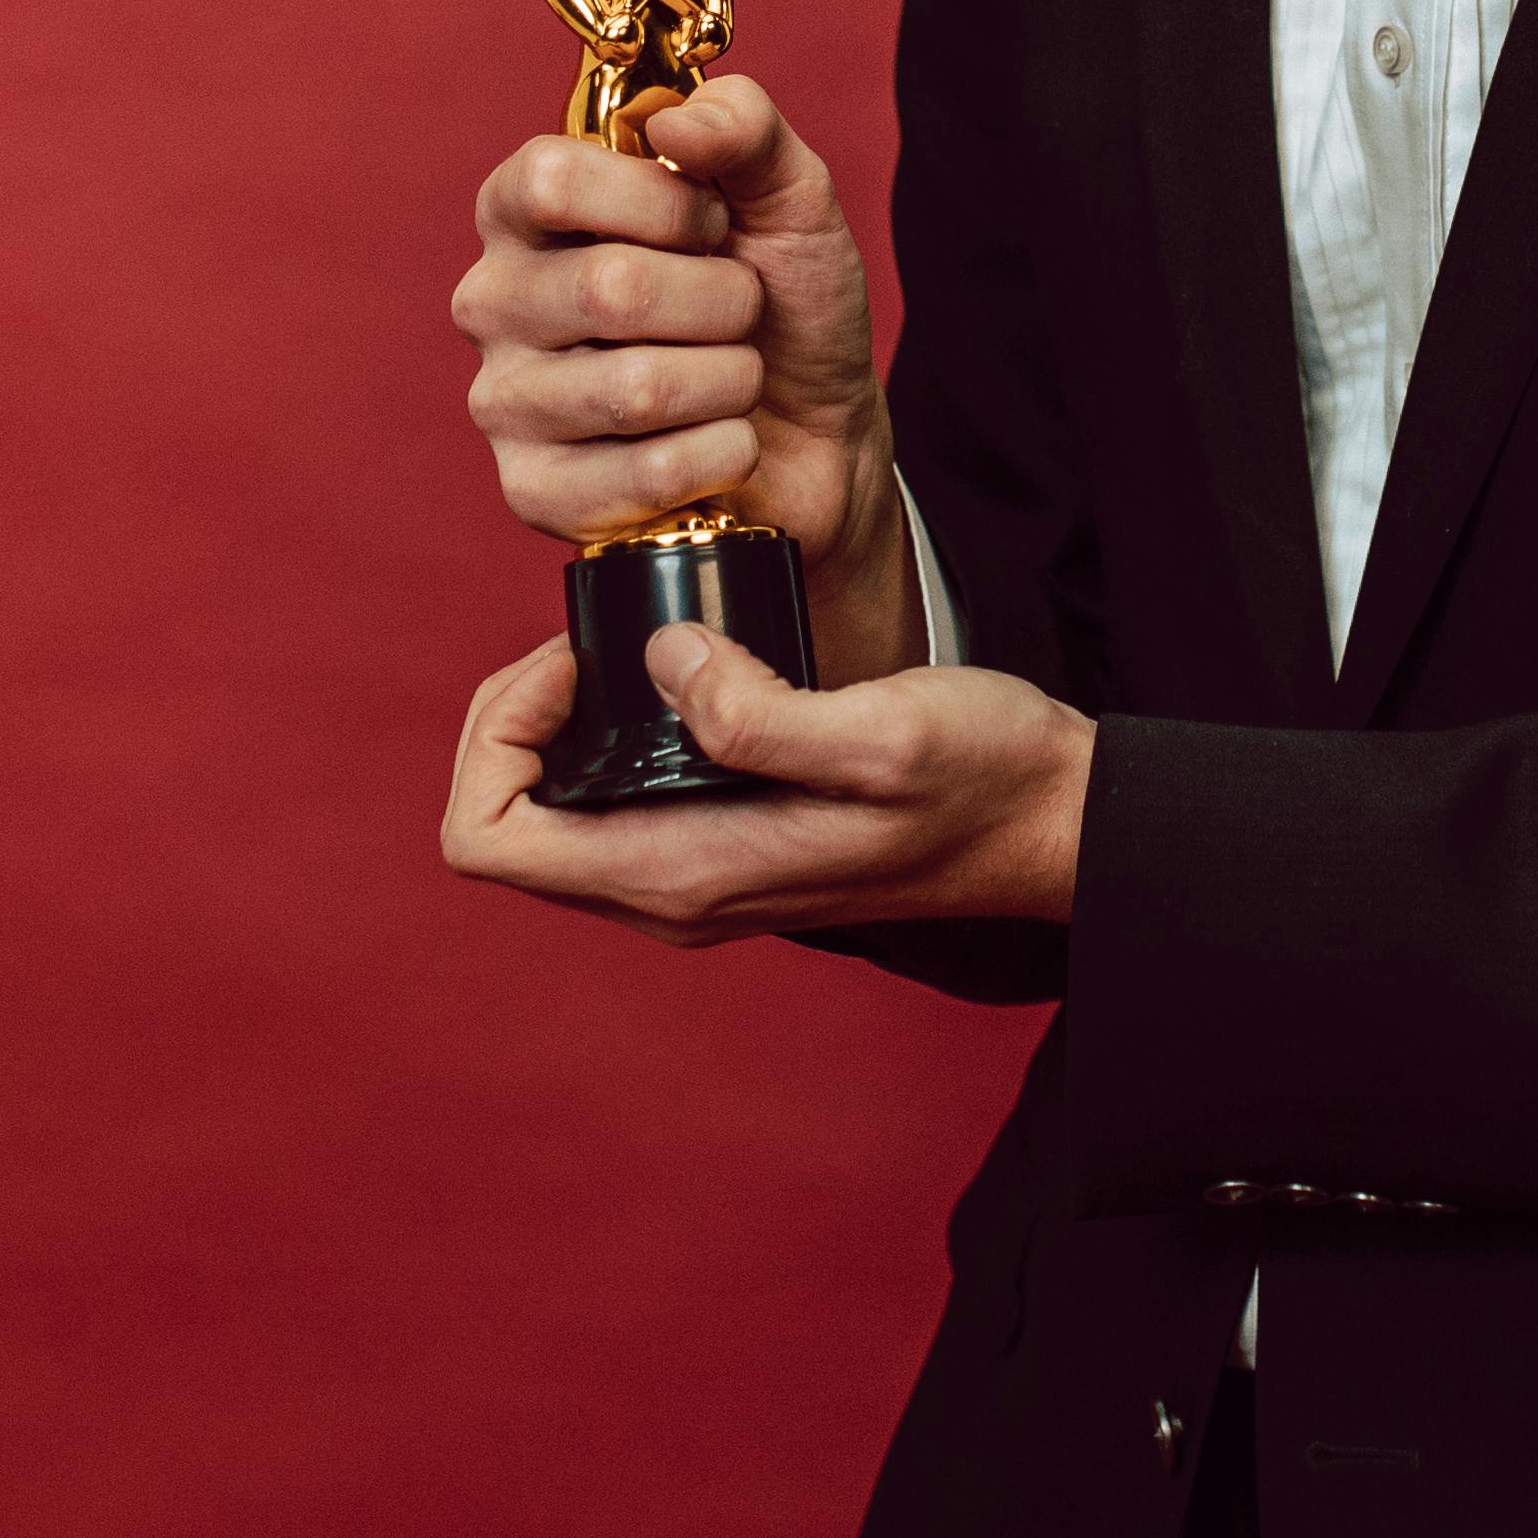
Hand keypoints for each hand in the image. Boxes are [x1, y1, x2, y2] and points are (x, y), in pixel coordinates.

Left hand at [440, 625, 1088, 941]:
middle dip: (517, 720)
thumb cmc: (982, 781)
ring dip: (561, 725)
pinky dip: (609, 734)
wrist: (1051, 824)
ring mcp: (693, 878)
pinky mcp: (722, 849)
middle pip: (504, 823)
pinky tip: (675, 672)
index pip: (487, 838)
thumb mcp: (881, 733)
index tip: (577, 661)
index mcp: (681, 875)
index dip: (496, 736)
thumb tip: (664, 660)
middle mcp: (669, 895)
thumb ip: (759, 711)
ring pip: (551, 814)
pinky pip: (610, 801)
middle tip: (594, 642)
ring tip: (629, 649)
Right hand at [451, 71, 917, 680]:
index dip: (663, 203)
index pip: (551, 180)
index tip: (716, 224)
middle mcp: (494, 301)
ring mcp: (504, 402)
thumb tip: (675, 125)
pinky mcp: (534, 492)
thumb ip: (743, 127)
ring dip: (730, 381)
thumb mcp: (787, 195)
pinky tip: (723, 445)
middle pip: (607, 288)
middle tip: (741, 311)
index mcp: (526, 211)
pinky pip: (644, 474)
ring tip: (734, 378)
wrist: (821, 433)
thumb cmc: (783, 305)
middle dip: (722, 302)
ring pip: (634, 389)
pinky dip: (722, 455)